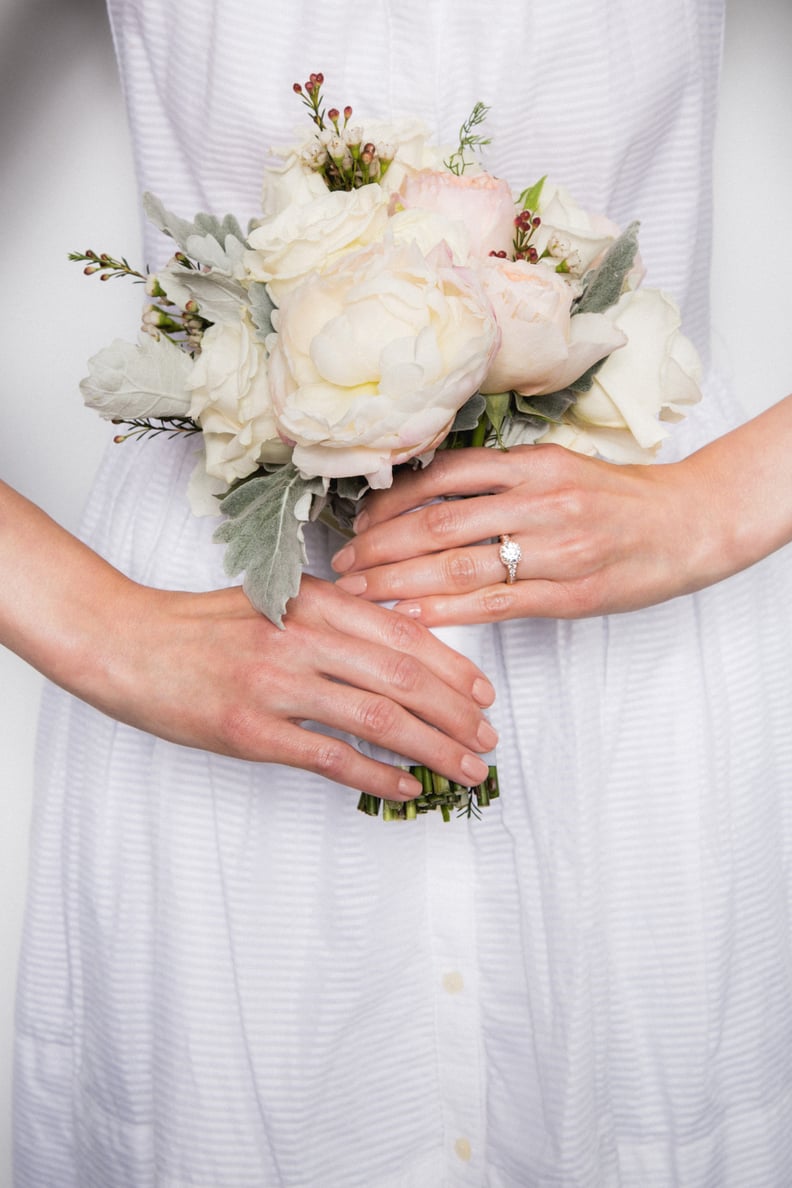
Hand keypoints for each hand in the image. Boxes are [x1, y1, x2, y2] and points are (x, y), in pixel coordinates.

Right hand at [98, 575, 496, 798]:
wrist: (126, 642)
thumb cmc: (202, 625)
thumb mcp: (274, 600)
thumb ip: (334, 618)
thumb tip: (401, 643)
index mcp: (312, 602)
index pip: (403, 635)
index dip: (453, 670)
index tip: (484, 696)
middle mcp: (301, 639)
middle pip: (403, 678)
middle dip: (457, 715)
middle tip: (488, 741)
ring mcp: (275, 686)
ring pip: (377, 718)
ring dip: (432, 748)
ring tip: (464, 769)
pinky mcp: (250, 731)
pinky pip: (329, 758)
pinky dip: (376, 775)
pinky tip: (406, 787)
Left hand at [331, 414, 791, 623]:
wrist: (687, 525)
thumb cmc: (618, 498)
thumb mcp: (559, 468)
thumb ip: (500, 480)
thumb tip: (426, 495)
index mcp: (534, 464)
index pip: (445, 475)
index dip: (393, 500)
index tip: (359, 519)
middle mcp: (540, 500)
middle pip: (440, 522)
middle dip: (381, 544)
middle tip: (343, 562)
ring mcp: (556, 549)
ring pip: (460, 564)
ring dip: (400, 579)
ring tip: (361, 590)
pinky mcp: (570, 593)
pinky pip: (497, 603)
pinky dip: (448, 609)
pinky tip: (411, 615)